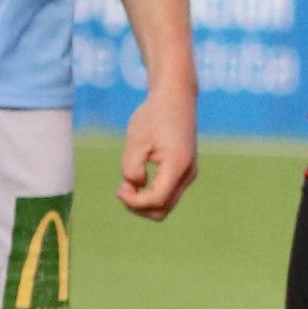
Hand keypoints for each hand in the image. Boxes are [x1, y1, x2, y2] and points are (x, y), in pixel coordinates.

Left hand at [114, 87, 198, 220]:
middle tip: (121, 187)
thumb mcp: (135, 139)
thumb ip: (131, 167)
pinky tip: (137, 179)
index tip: (119, 188)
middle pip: (162, 209)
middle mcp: (188, 174)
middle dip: (138, 206)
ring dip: (143, 201)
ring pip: (165, 205)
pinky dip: (150, 194)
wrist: (176, 99)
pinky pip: (167, 194)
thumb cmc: (154, 116)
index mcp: (177, 164)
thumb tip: (136, 186)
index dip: (134, 202)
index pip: (157, 200)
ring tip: (127, 183)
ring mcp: (188, 174)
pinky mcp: (184, 172)